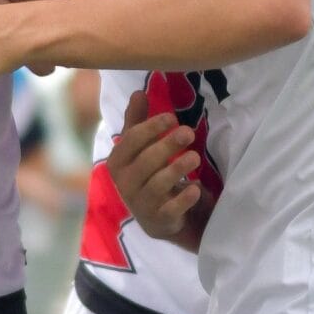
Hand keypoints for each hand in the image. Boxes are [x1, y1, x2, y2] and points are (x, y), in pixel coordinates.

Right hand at [107, 91, 200, 239]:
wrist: (156, 217)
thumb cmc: (148, 174)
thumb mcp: (140, 149)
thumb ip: (138, 122)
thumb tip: (138, 92)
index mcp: (118, 162)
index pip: (131, 141)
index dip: (151, 127)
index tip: (172, 117)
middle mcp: (125, 183)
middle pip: (145, 161)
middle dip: (167, 145)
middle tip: (189, 132)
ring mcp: (141, 204)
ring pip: (157, 185)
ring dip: (177, 169)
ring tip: (195, 157)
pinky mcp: (158, 220)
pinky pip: (170, 209)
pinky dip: (183, 199)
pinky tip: (196, 188)